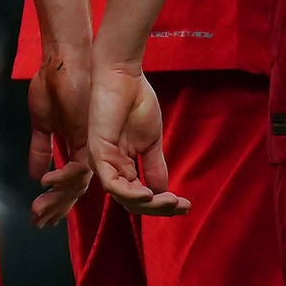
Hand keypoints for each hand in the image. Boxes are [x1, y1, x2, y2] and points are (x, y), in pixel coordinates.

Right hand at [25, 52, 95, 226]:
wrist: (67, 60)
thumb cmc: (54, 83)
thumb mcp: (42, 122)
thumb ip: (40, 148)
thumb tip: (34, 174)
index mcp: (76, 147)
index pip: (68, 182)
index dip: (54, 200)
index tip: (37, 216)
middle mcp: (87, 151)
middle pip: (74, 189)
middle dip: (55, 208)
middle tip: (38, 225)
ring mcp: (90, 145)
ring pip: (78, 184)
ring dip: (57, 201)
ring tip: (38, 215)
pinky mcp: (91, 137)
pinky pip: (80, 166)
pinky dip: (64, 178)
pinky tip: (46, 185)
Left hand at [84, 63, 188, 216]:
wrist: (123, 76)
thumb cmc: (136, 102)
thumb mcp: (151, 142)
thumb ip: (154, 166)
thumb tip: (164, 192)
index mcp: (122, 165)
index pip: (140, 196)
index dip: (162, 205)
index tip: (187, 207)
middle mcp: (110, 167)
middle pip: (132, 202)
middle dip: (158, 208)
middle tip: (181, 206)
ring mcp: (103, 162)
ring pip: (123, 197)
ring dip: (149, 204)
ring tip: (170, 201)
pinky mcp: (98, 153)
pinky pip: (112, 184)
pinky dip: (131, 193)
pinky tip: (150, 194)